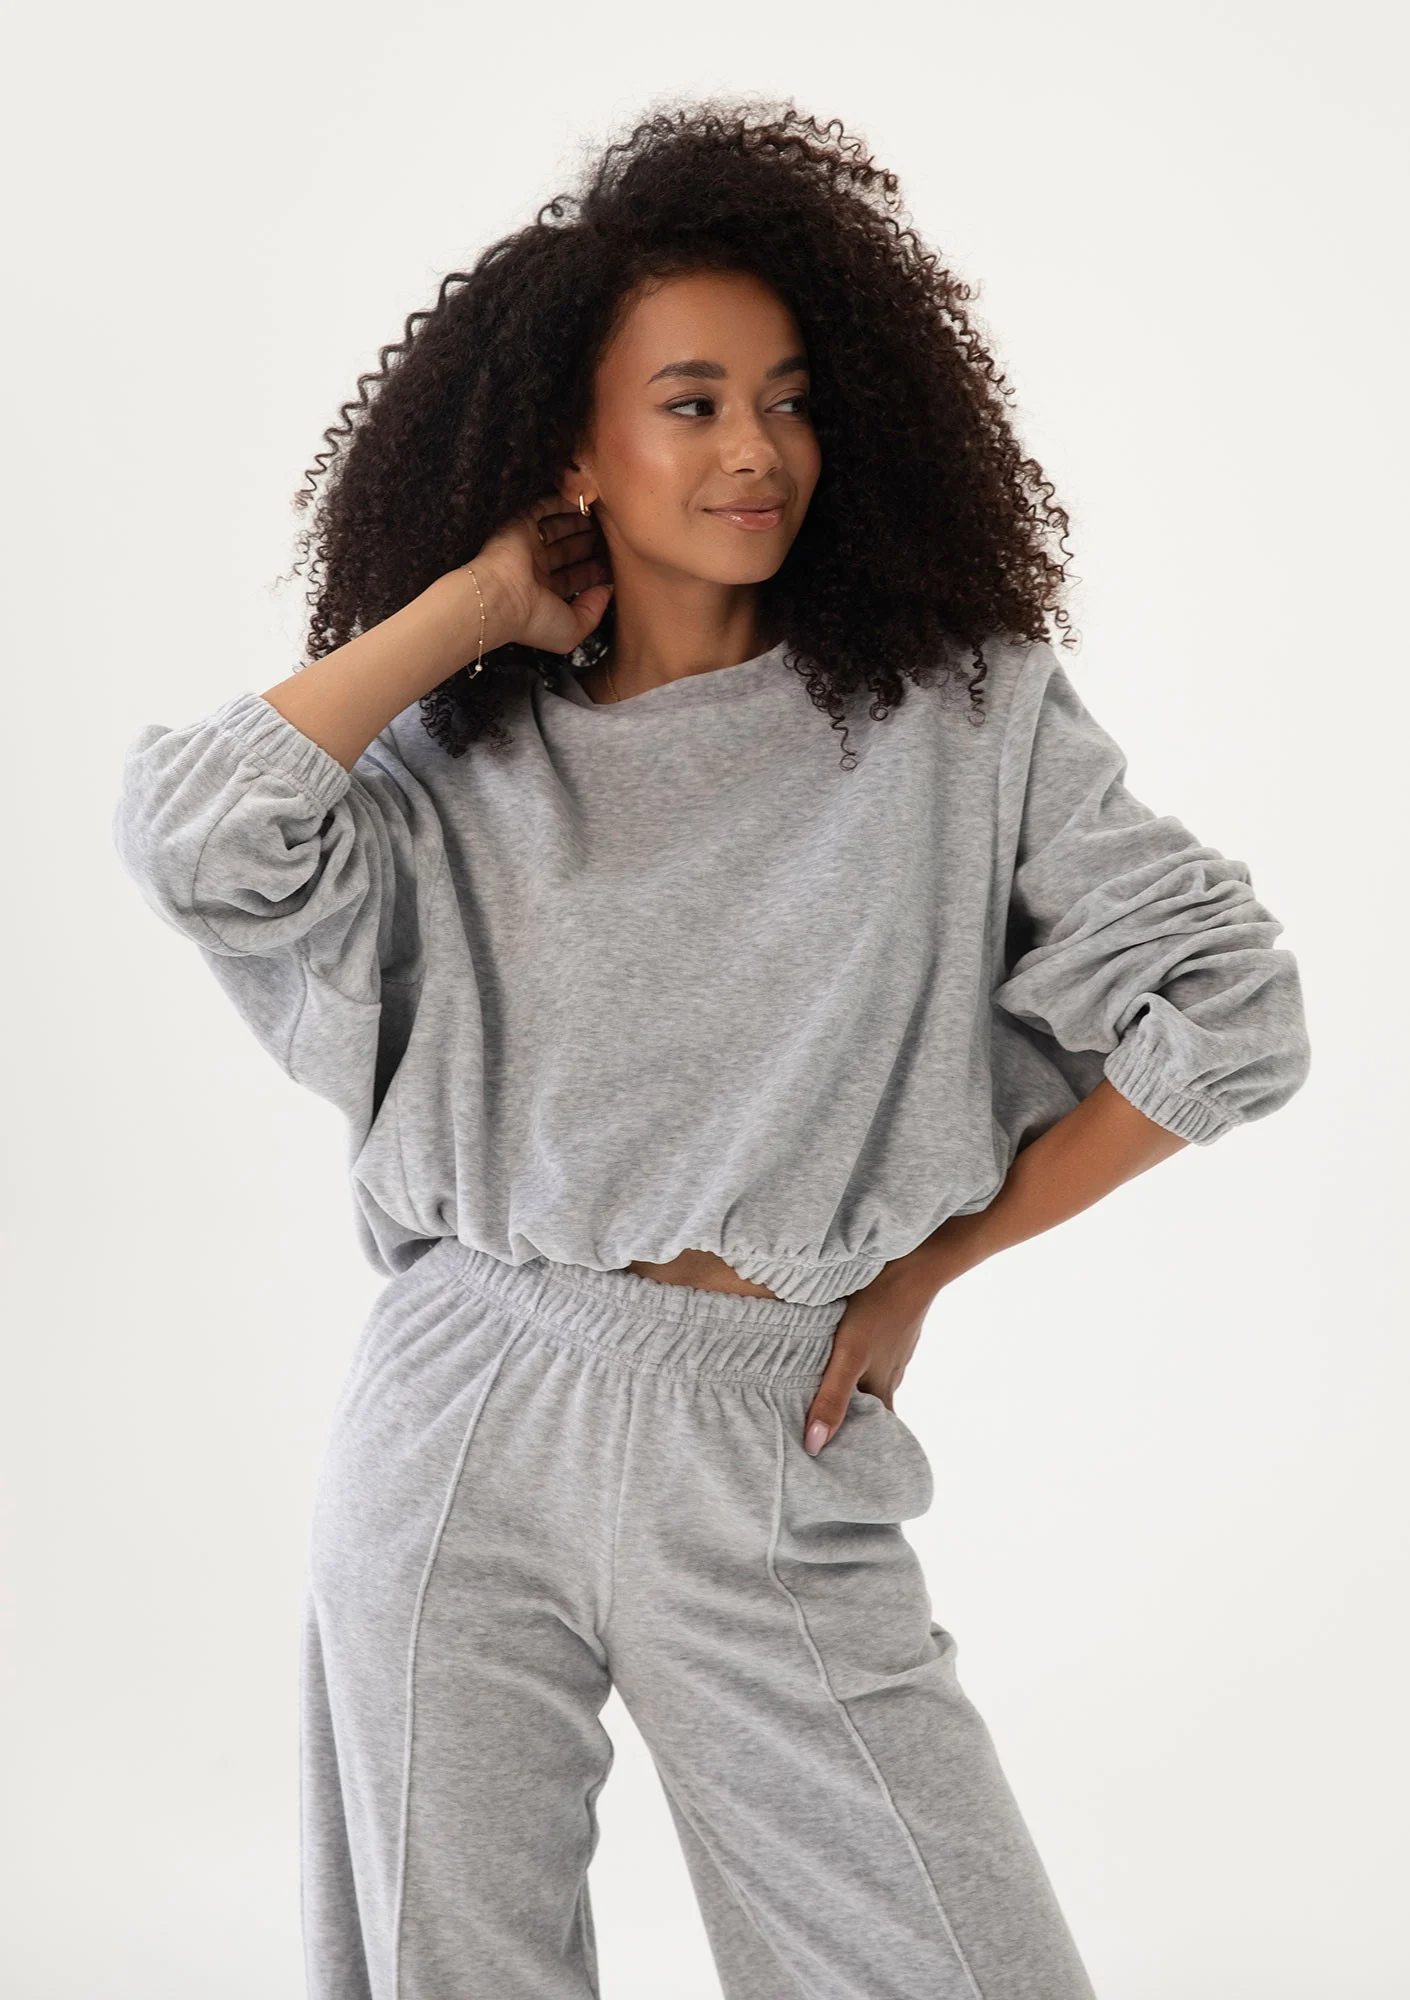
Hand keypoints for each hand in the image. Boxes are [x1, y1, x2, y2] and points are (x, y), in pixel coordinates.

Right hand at [473, 481, 614, 655]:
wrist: (500, 598)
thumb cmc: (533, 619)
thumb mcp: (573, 630)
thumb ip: (594, 612)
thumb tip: (606, 590)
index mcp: (545, 594)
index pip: (574, 578)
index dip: (594, 570)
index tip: (613, 563)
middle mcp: (536, 569)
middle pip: (568, 550)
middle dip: (589, 543)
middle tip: (611, 535)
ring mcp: (528, 546)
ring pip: (558, 529)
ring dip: (579, 523)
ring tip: (602, 517)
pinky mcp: (521, 525)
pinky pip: (543, 508)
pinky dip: (561, 503)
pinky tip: (583, 501)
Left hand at [802, 1260, 937, 1454]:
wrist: (914, 1264)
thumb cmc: (878, 1309)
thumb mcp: (848, 1356)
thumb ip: (832, 1398)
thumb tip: (814, 1445)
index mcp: (882, 1388)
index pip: (873, 1431)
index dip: (857, 1445)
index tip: (835, 1459)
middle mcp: (890, 1374)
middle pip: (868, 1405)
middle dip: (848, 1417)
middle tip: (819, 1426)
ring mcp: (894, 1349)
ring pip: (869, 1377)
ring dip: (851, 1387)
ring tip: (820, 1391)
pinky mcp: (891, 1327)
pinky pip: (873, 1352)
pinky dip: (857, 1360)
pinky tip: (840, 1349)